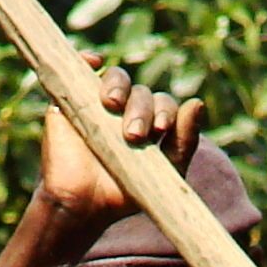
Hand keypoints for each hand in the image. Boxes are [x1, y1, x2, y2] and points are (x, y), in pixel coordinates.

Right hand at [38, 56, 205, 223]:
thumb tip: (197, 102)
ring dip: (118, 85)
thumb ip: (184, 141)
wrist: (82, 207)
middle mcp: (125, 109)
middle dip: (141, 110)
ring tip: (111, 104)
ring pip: (116, 78)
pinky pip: (78, 69)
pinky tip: (93, 62)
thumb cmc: (124, 194)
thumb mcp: (165, 172)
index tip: (161, 129)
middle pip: (141, 93)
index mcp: (149, 122)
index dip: (166, 111)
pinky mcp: (69, 99)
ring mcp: (97, 103)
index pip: (163, 104)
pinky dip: (86, 60)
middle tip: (133, 135)